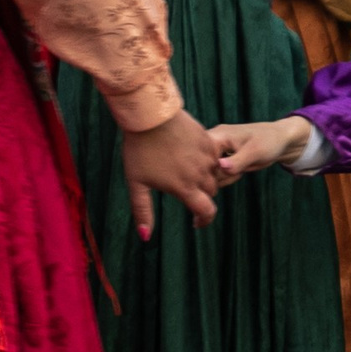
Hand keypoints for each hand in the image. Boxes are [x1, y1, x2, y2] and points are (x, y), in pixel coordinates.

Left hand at [120, 111, 218, 239]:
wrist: (149, 114)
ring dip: (205, 176)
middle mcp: (200, 174)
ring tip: (186, 170)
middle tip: (185, 190)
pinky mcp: (208, 140)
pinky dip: (206, 159)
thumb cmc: (138, 149)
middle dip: (201, 195)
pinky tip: (191, 154)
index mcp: (184, 187)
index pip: (207, 211)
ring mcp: (206, 156)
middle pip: (210, 192)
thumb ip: (142, 211)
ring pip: (214, 173)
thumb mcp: (136, 183)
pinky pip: (213, 155)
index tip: (197, 222)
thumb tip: (146, 237)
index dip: (205, 220)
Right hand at [211, 117, 311, 180]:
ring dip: (223, 178)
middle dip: (219, 176)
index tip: (229, 171)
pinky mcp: (220, 161)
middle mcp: (212, 143)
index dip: (209, 169)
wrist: (279, 141)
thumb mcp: (255, 151)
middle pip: (202, 168)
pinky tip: (239, 172)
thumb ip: (237, 160)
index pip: (200, 156)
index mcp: (217, 136)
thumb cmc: (269, 141)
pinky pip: (216, 176)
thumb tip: (221, 167)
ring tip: (240, 170)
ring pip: (208, 175)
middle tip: (238, 171)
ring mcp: (216, 153)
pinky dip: (227, 178)